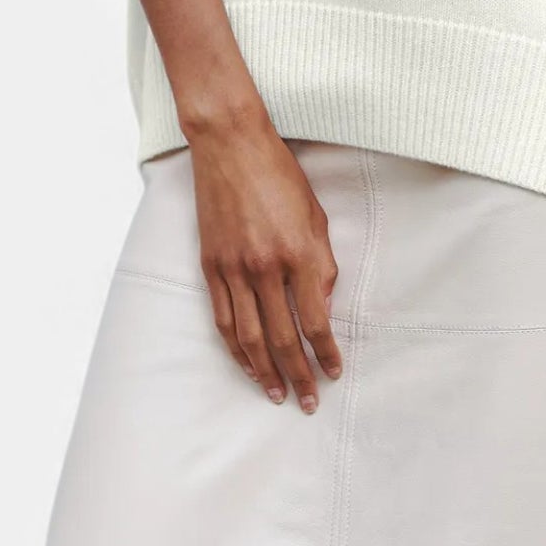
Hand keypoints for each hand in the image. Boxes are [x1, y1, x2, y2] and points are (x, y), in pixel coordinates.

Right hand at [187, 118, 344, 411]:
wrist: (230, 144)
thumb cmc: (280, 174)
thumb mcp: (315, 216)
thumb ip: (322, 266)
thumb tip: (322, 309)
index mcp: (299, 253)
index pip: (316, 320)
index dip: (326, 353)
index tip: (335, 372)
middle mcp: (265, 266)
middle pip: (283, 338)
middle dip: (299, 374)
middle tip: (309, 401)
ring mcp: (233, 268)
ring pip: (249, 337)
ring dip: (265, 371)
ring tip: (277, 394)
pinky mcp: (210, 265)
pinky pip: (222, 319)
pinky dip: (234, 348)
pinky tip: (247, 364)